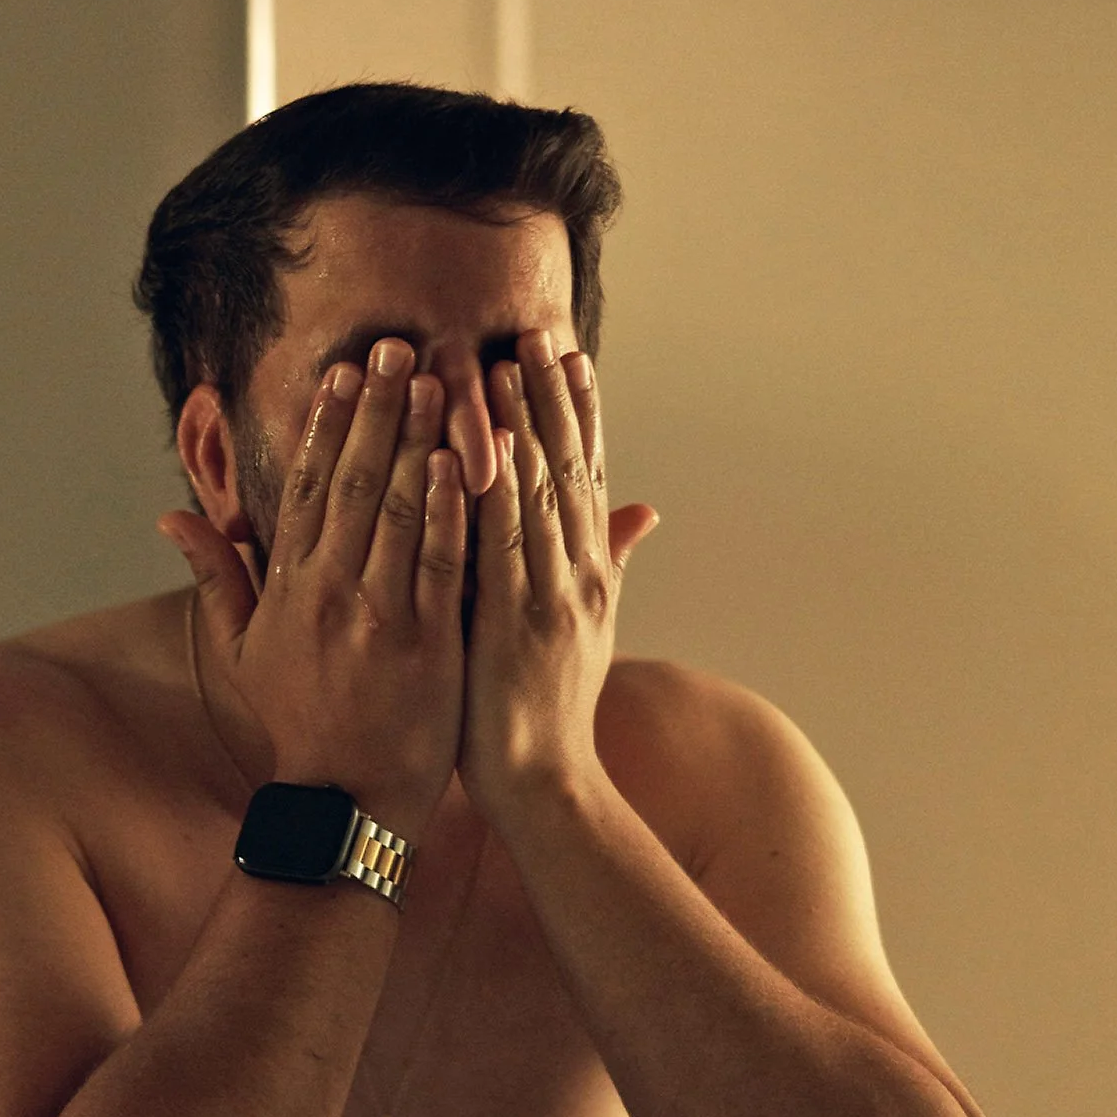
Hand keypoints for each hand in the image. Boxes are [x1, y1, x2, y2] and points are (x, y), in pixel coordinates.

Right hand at [158, 339, 466, 841]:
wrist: (346, 800)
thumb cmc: (299, 723)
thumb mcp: (243, 651)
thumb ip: (216, 576)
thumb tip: (171, 517)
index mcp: (288, 589)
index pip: (304, 487)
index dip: (322, 425)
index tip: (340, 371)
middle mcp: (329, 593)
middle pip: (351, 482)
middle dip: (374, 409)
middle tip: (396, 346)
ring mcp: (380, 617)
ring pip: (397, 510)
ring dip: (417, 440)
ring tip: (438, 380)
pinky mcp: (430, 644)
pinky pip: (439, 563)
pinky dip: (449, 509)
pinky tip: (465, 460)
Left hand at [458, 331, 657, 819]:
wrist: (545, 782)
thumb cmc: (551, 709)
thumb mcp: (589, 628)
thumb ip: (609, 561)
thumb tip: (645, 510)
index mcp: (591, 574)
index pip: (586, 477)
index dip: (580, 414)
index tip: (570, 356)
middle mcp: (576, 576)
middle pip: (565, 471)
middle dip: (551, 400)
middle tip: (535, 334)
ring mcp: (547, 597)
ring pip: (534, 496)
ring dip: (519, 428)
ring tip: (503, 367)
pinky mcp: (509, 623)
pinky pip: (497, 545)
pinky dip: (487, 493)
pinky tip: (471, 447)